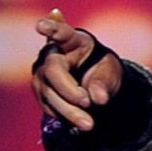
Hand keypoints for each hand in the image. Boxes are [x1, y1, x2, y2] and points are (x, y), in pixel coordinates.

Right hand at [32, 10, 122, 130]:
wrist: (95, 83)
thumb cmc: (102, 70)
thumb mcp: (110, 73)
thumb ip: (104, 83)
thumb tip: (99, 99)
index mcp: (72, 41)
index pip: (60, 33)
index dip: (51, 28)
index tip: (41, 26)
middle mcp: (51, 55)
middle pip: (53, 71)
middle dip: (69, 90)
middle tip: (88, 103)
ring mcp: (42, 74)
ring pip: (49, 93)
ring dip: (69, 111)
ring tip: (89, 124)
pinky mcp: (41, 92)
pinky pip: (50, 107)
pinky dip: (65, 116)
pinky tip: (81, 122)